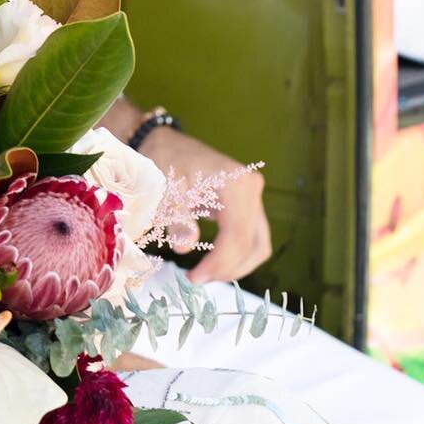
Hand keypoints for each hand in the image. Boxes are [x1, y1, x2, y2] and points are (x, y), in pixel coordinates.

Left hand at [143, 123, 271, 285]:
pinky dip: (238, 254)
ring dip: (236, 265)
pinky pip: (252, 237)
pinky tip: (215, 263)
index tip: (194, 278)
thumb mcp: (167, 191)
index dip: (219, 263)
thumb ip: (178, 220)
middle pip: (253, 244)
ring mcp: (253, 195)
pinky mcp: (249, 203)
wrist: (167, 144)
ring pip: (258, 244)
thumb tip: (184, 248)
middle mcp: (251, 188)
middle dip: (228, 268)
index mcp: (234, 183)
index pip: (237, 236)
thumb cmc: (165, 163)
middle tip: (198, 279)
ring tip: (206, 274)